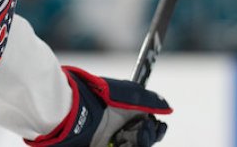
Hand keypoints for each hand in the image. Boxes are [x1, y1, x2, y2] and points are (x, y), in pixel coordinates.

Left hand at [28, 67, 170, 146]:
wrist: (67, 110)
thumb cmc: (96, 98)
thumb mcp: (127, 94)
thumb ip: (149, 99)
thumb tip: (168, 107)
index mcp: (125, 116)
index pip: (147, 130)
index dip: (153, 131)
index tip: (152, 127)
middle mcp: (116, 130)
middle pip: (141, 143)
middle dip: (143, 139)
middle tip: (132, 134)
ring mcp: (106, 141)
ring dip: (133, 145)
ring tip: (121, 139)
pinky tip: (115, 144)